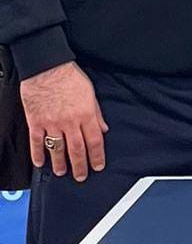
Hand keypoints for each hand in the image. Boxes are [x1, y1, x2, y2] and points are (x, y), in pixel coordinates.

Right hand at [20, 62, 107, 181]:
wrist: (46, 67)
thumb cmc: (69, 77)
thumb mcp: (90, 94)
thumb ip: (97, 114)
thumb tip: (103, 129)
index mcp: (86, 115)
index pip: (95, 141)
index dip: (97, 156)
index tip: (98, 166)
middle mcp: (70, 122)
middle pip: (77, 149)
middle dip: (80, 165)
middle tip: (81, 176)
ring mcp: (52, 123)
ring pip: (57, 148)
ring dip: (60, 163)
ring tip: (62, 172)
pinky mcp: (36, 121)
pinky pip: (36, 142)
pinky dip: (38, 153)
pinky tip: (40, 163)